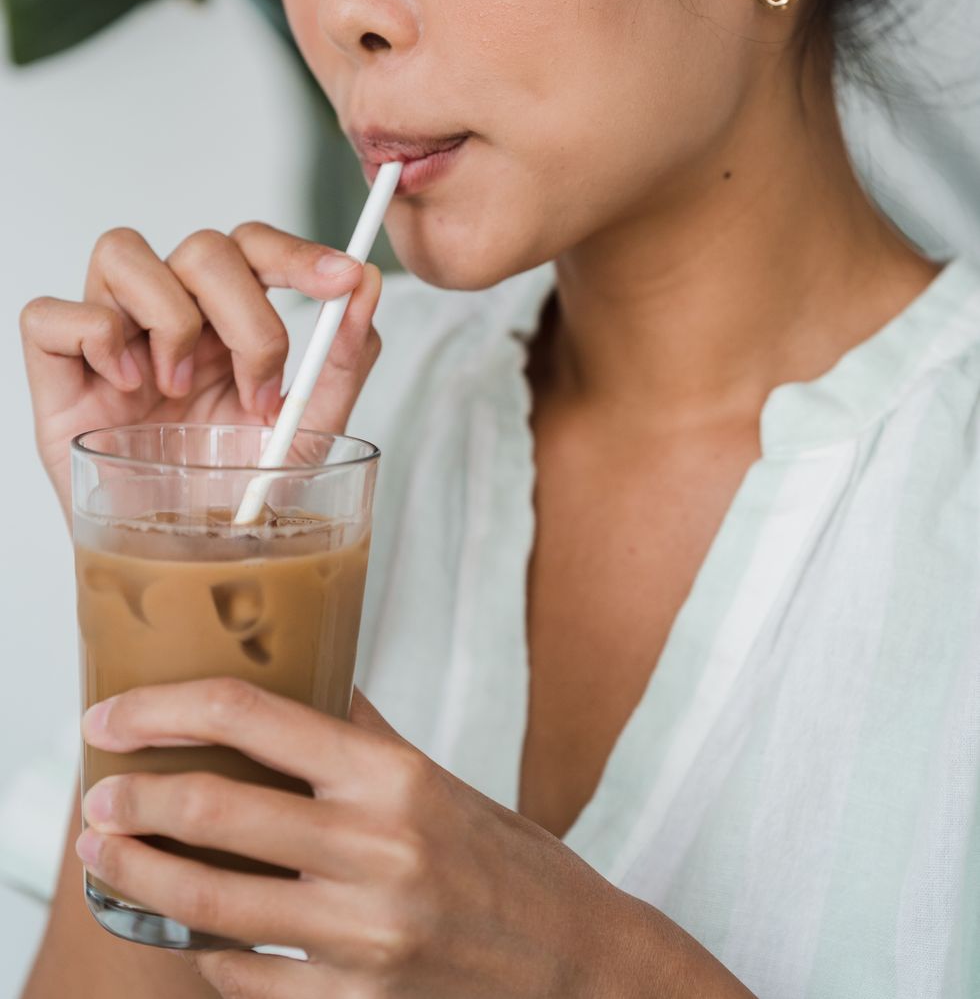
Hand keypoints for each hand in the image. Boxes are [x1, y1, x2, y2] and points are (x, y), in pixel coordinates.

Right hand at [20, 222, 382, 520]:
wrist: (187, 575)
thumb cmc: (236, 500)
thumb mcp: (309, 434)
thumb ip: (343, 360)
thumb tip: (369, 282)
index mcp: (227, 323)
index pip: (253, 246)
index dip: (295, 250)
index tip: (343, 279)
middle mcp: (169, 318)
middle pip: (201, 248)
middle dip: (246, 314)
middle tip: (257, 390)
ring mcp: (111, 342)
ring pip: (121, 251)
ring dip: (168, 319)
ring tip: (178, 390)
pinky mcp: (57, 376)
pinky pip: (48, 314)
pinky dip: (92, 336)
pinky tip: (124, 387)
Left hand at [76, 679, 636, 997]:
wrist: (575, 964)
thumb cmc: (509, 864)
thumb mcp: (441, 783)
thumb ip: (363, 739)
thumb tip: (297, 690)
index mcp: (393, 775)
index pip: (252, 715)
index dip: (164, 709)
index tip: (112, 718)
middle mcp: (376, 849)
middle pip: (214, 811)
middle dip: (132, 802)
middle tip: (96, 798)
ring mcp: (362, 936)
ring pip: (211, 904)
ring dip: (140, 881)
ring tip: (105, 863)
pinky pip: (244, 980)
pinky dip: (203, 955)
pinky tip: (189, 935)